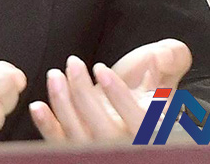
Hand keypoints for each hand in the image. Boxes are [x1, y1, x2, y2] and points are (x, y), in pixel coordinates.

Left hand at [28, 39, 190, 142]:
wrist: (126, 105)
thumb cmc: (147, 87)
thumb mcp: (166, 70)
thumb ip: (171, 58)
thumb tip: (159, 57)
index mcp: (153, 132)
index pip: (141, 123)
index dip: (120, 97)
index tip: (101, 69)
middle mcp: (127, 147)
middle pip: (105, 132)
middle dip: (85, 95)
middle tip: (73, 62)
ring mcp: (101, 152)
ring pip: (79, 139)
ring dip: (63, 105)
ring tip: (55, 75)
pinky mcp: (76, 151)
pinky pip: (59, 146)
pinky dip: (47, 127)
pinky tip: (37, 106)